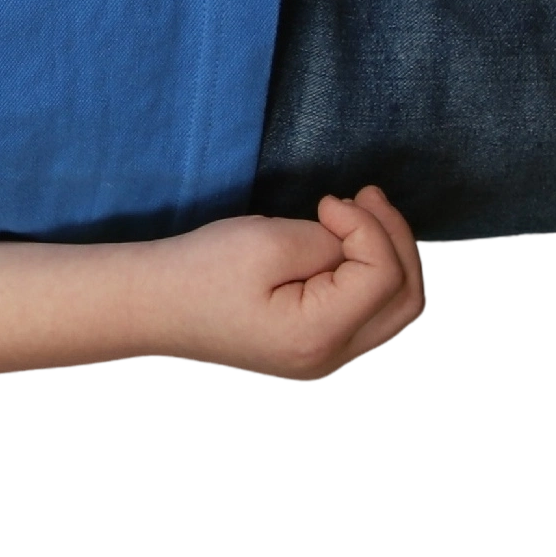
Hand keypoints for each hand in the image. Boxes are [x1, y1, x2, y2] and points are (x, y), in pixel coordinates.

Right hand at [143, 185, 428, 383]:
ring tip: (360, 213)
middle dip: (394, 240)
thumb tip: (358, 239)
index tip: (327, 200)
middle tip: (366, 196)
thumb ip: (329, 242)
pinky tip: (347, 244)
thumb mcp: (266, 242)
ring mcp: (323, 359)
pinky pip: (367, 314)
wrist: (151, 306)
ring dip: (387, 257)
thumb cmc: (199, 270)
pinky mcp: (312, 347)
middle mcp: (330, 359)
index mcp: (317, 337)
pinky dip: (369, 276)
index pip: (384, 277)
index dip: (370, 227)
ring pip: (392, 310)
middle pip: (405, 301)